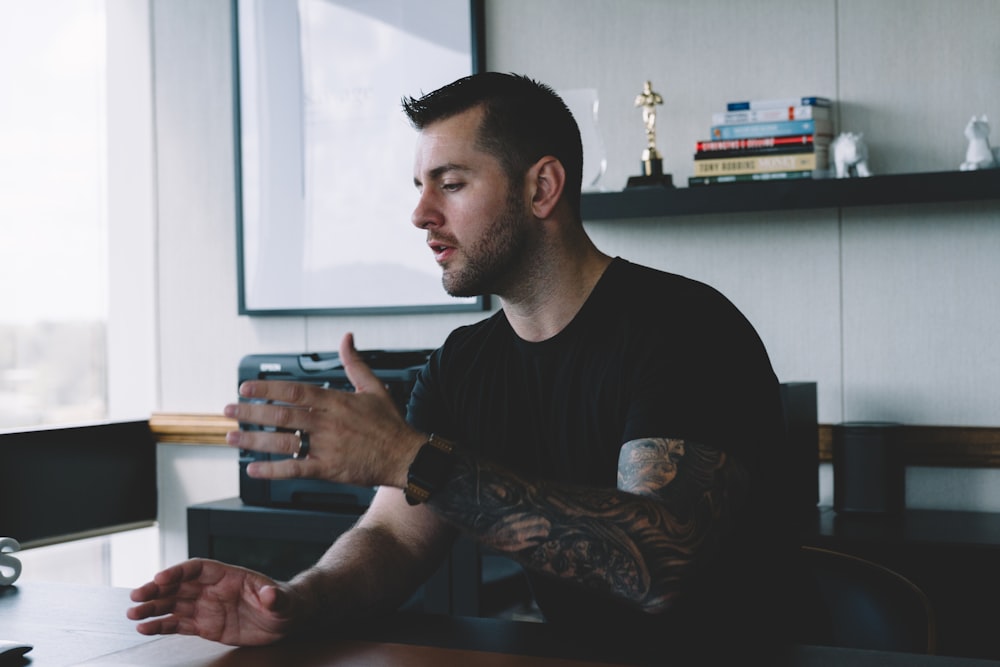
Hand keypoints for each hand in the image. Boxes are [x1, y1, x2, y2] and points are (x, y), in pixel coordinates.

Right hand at [127, 559, 302, 645]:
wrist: (285, 619)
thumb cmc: (284, 602)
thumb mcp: (282, 600)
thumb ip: (273, 597)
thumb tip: (270, 594)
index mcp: (228, 575)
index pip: (197, 569)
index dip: (178, 572)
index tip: (160, 578)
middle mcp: (212, 589)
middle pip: (178, 585)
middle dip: (156, 589)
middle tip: (136, 595)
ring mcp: (207, 607)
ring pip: (173, 604)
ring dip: (152, 608)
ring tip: (133, 614)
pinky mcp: (205, 626)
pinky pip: (179, 624)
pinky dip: (161, 626)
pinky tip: (145, 628)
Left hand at [224, 332, 425, 488]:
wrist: (405, 456)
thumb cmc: (390, 424)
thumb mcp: (374, 387)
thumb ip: (354, 363)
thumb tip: (347, 338)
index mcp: (335, 401)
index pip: (294, 391)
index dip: (267, 389)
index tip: (245, 388)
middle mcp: (327, 423)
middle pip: (281, 415)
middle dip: (250, 413)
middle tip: (229, 411)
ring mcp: (326, 447)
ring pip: (283, 441)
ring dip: (254, 440)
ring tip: (232, 437)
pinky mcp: (328, 469)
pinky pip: (294, 470)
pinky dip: (272, 470)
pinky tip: (254, 468)